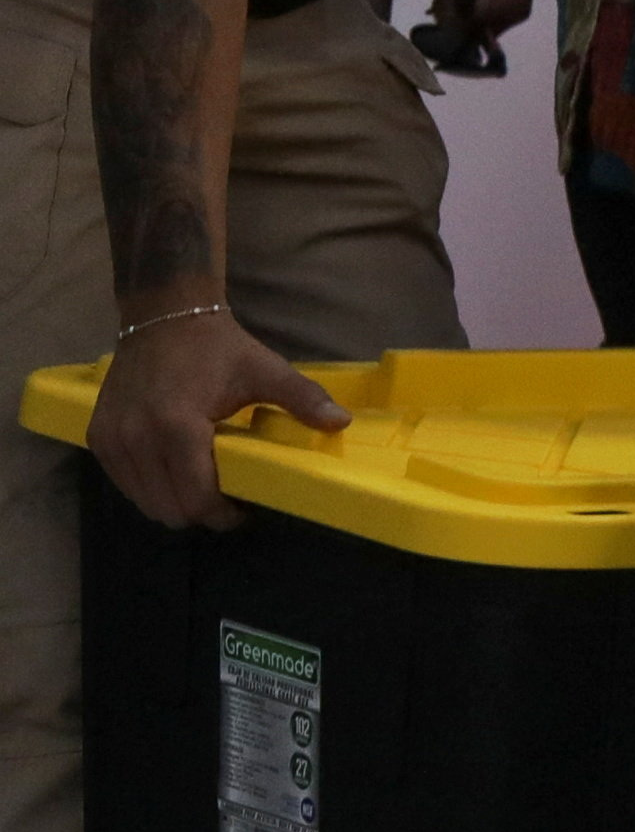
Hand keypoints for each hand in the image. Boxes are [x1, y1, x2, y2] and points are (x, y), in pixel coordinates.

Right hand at [87, 307, 339, 534]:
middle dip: (199, 513)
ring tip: (201, 487)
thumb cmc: (217, 347)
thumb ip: (302, 398)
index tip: (243, 511)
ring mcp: (111, 440)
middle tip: (226, 500)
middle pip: (168, 508)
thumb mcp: (265, 370)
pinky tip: (174, 472)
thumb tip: (340, 423)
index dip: (222, 515)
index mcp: (177, 427)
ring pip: (143, 500)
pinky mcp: (96, 437)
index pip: (195, 498)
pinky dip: (148, 487)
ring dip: (173, 502)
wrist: (164, 317)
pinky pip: (124, 482)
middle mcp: (136, 439)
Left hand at [426, 0, 542, 49]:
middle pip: (466, 27)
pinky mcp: (485, 9)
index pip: (478, 19)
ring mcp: (496, 13)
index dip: (454, 4)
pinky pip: (457, 16)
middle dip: (448, 3)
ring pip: (457, 24)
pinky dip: (447, 1)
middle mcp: (509, 13)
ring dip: (445, 0)